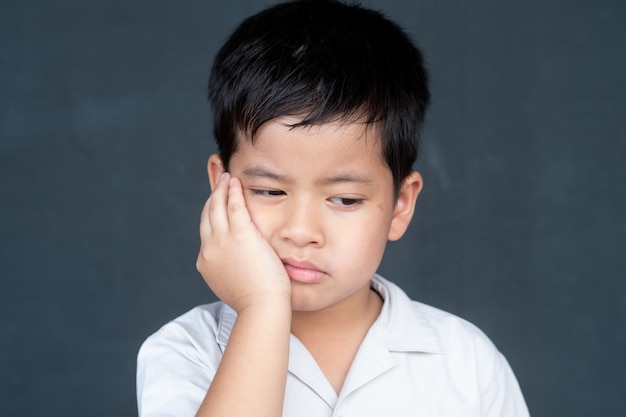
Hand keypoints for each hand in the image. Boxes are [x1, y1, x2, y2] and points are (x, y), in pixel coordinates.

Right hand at [196, 173, 291, 312]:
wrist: (261, 307)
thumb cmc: (256, 301)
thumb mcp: (233, 285)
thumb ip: (230, 271)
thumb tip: (235, 267)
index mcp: (206, 262)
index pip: (206, 232)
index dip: (210, 215)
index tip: (216, 205)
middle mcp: (209, 249)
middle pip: (207, 216)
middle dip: (212, 198)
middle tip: (219, 184)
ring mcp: (222, 241)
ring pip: (216, 207)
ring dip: (220, 190)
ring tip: (227, 177)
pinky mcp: (240, 235)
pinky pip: (234, 206)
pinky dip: (232, 192)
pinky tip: (235, 182)